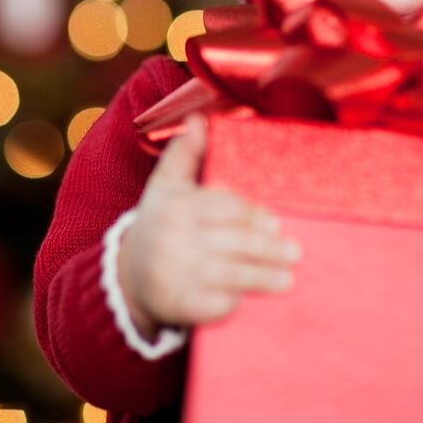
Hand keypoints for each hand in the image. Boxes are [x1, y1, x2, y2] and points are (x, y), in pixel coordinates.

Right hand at [117, 114, 300, 337]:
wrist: (128, 277)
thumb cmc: (158, 224)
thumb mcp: (165, 186)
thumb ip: (184, 153)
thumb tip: (199, 117)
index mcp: (175, 206)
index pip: (222, 208)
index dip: (251, 215)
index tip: (274, 222)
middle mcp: (173, 239)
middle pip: (231, 242)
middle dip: (266, 248)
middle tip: (294, 252)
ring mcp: (175, 274)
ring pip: (228, 274)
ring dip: (262, 277)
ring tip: (288, 279)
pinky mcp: (180, 305)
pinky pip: (215, 304)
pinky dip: (236, 302)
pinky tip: (254, 301)